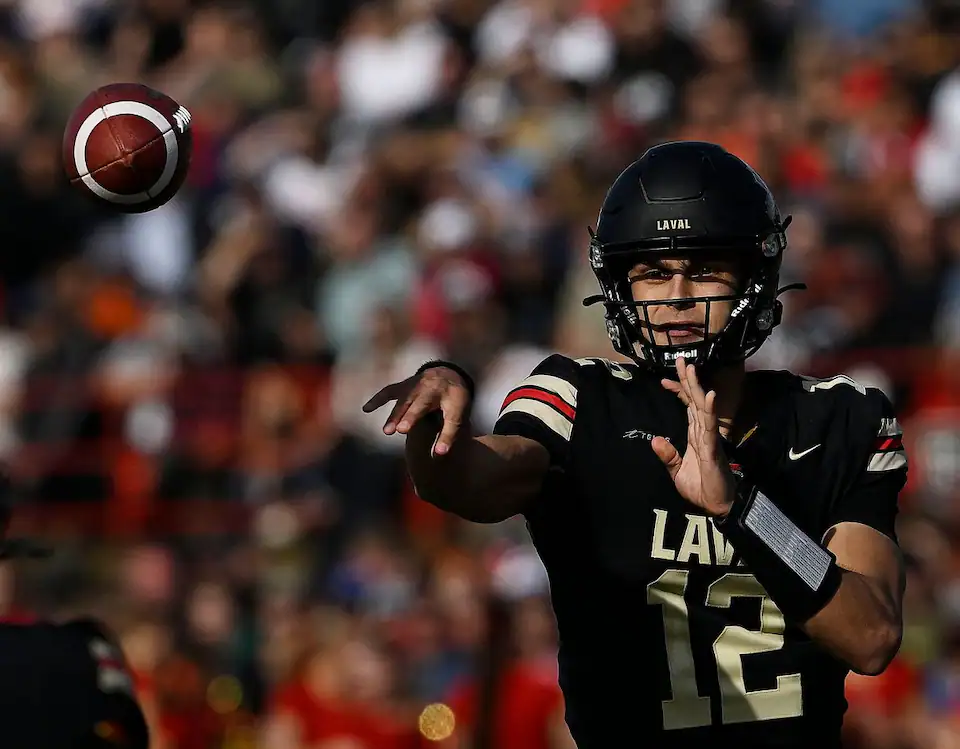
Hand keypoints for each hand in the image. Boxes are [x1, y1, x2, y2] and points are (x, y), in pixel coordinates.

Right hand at [362, 366, 470, 455]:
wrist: (447, 375)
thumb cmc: (453, 399)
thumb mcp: (458, 415)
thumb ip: (449, 434)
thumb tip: (439, 454)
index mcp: (445, 394)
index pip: (437, 411)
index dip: (429, 425)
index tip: (416, 438)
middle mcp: (428, 387)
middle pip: (415, 404)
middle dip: (405, 417)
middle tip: (395, 431)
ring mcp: (414, 385)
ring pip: (402, 400)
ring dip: (394, 414)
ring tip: (387, 431)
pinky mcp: (403, 386)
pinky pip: (389, 392)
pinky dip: (378, 400)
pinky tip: (366, 409)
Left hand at [651, 358, 735, 516]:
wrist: (716, 506)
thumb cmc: (701, 487)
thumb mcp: (677, 471)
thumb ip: (668, 455)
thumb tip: (655, 439)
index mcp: (695, 435)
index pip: (687, 407)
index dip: (679, 392)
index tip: (665, 379)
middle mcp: (703, 432)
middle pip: (694, 401)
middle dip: (688, 380)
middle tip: (681, 359)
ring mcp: (709, 438)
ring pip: (702, 408)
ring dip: (697, 388)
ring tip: (691, 369)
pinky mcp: (712, 448)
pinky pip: (710, 426)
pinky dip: (710, 410)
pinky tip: (708, 396)